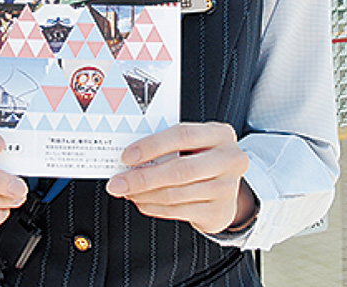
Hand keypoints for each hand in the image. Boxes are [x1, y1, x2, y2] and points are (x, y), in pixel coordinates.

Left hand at [106, 122, 253, 233]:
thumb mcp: (191, 143)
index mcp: (219, 134)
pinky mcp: (219, 212)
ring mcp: (227, 188)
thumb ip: (166, 144)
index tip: (126, 156)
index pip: (182, 136)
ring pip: (176, 193)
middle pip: (179, 170)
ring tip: (126, 191)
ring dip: (144, 194)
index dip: (151, 146)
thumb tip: (128, 156)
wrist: (225, 186)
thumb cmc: (198, 156)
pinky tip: (141, 201)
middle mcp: (229, 160)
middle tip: (117, 183)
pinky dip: (154, 207)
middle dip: (142, 178)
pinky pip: (179, 211)